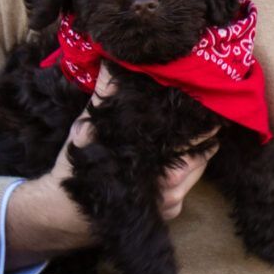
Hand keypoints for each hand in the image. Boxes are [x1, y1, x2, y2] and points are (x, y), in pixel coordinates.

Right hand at [3, 73, 216, 267]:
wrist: (62, 212)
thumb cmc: (77, 168)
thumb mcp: (87, 129)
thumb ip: (104, 96)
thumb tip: (111, 61)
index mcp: (152, 168)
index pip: (190, 142)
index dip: (200, 124)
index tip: (208, 104)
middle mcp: (167, 190)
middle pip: (201, 156)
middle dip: (205, 136)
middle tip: (211, 114)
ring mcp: (170, 204)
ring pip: (199, 171)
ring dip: (200, 152)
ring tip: (205, 129)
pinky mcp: (170, 212)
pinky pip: (190, 186)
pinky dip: (192, 169)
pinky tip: (188, 152)